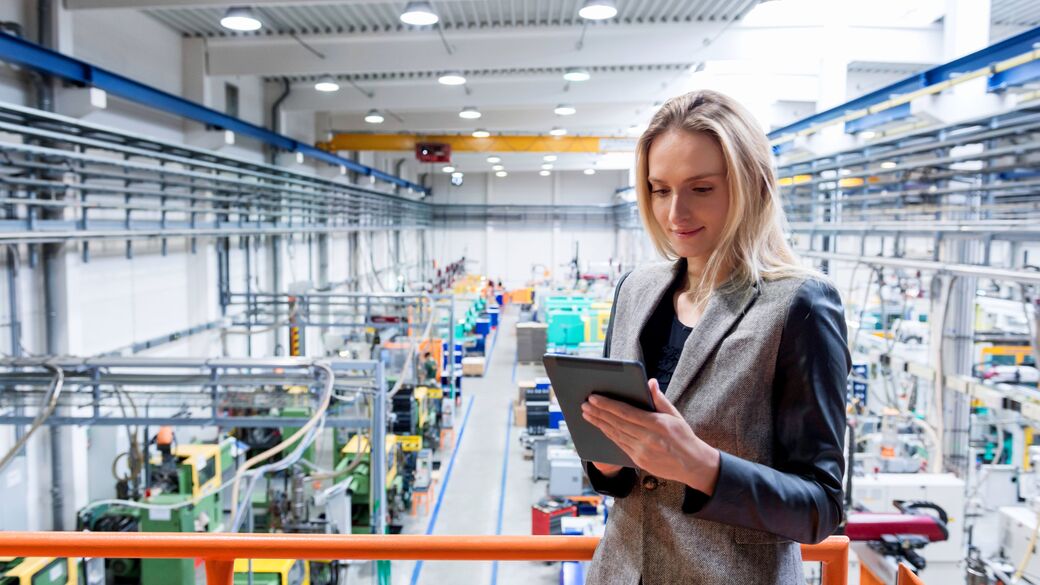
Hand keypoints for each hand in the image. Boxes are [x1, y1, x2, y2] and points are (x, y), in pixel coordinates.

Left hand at [581, 379, 720, 494]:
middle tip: (584, 404)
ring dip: (599, 423)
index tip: (594, 398)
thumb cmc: (684, 437)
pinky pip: (619, 445)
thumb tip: (650, 382)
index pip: (626, 412)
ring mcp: (642, 452)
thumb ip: (660, 399)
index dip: (607, 405)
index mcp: (658, 424)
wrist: (693, 465)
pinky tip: (600, 427)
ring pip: (615, 435)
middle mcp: (648, 438)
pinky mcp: (639, 461)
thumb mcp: (676, 415)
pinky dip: (608, 435)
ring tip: (587, 414)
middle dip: (598, 413)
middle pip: (617, 423)